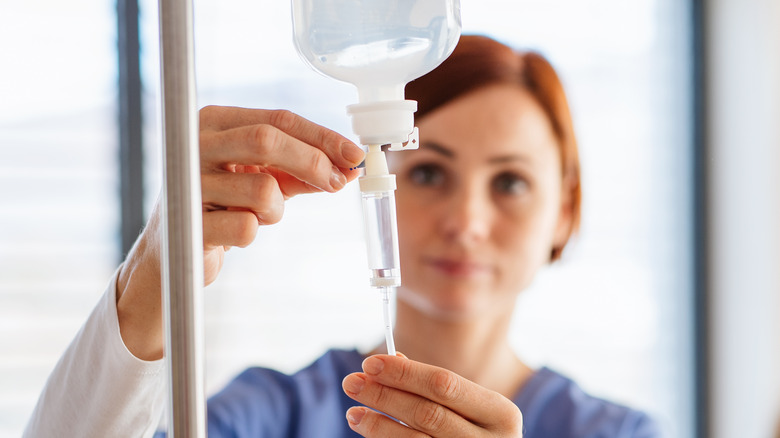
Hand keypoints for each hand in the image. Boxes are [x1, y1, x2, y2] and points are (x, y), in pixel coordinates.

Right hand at [116, 105, 363, 360]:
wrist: (171, 253)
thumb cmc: (222, 207)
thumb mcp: (261, 178)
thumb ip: (301, 170)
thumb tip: (347, 167)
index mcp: (214, 123)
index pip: (278, 119)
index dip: (322, 136)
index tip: (355, 154)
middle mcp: (194, 144)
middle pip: (267, 140)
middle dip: (312, 162)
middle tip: (338, 182)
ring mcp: (187, 184)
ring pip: (263, 190)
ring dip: (276, 210)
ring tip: (258, 216)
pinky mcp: (186, 224)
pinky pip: (247, 228)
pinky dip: (253, 233)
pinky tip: (233, 233)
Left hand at [342, 355, 522, 436]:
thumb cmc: (478, 432)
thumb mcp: (470, 408)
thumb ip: (434, 386)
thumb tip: (392, 361)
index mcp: (500, 414)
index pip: (444, 385)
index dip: (405, 373)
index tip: (370, 363)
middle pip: (426, 414)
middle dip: (385, 395)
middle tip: (351, 382)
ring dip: (379, 426)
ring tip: (354, 413)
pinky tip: (370, 431)